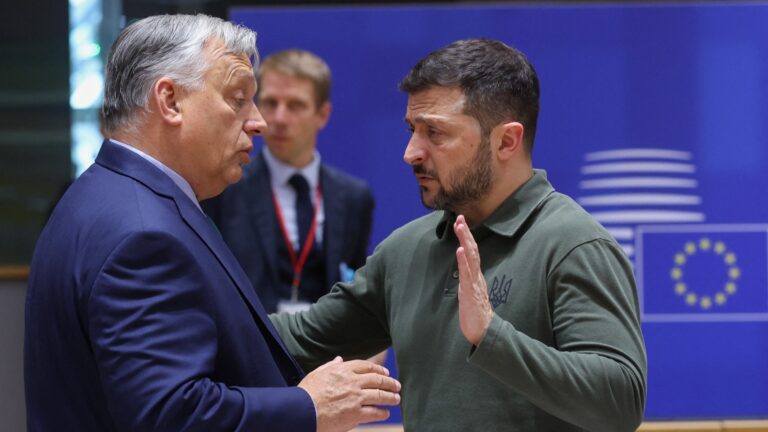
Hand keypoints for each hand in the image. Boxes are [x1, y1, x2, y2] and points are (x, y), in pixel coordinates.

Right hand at [298, 356, 400, 431]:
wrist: (302, 411)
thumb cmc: (306, 393)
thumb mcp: (317, 374)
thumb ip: (330, 366)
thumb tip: (339, 359)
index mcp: (343, 370)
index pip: (367, 366)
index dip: (379, 370)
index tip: (385, 373)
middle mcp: (353, 382)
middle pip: (378, 380)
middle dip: (390, 383)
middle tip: (397, 386)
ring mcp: (356, 398)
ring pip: (380, 395)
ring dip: (390, 397)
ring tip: (396, 399)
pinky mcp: (356, 414)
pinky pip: (375, 412)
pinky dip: (382, 412)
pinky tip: (385, 413)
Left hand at [454, 214, 493, 345]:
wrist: (484, 333)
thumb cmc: (476, 315)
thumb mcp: (470, 294)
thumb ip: (468, 282)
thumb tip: (463, 271)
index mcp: (476, 277)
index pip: (472, 253)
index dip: (467, 237)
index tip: (461, 222)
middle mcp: (476, 277)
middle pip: (472, 251)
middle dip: (466, 233)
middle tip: (459, 218)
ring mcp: (474, 284)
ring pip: (471, 258)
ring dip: (465, 241)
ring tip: (460, 227)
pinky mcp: (470, 293)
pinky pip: (467, 274)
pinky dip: (463, 261)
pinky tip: (459, 250)